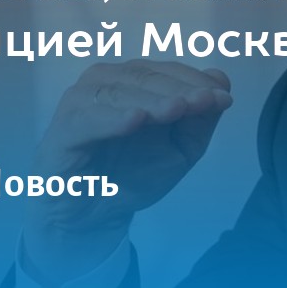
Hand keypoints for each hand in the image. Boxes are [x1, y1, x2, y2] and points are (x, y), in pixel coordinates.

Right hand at [23, 60, 231, 284]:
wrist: (94, 215)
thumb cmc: (133, 174)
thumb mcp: (180, 149)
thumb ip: (200, 117)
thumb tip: (221, 80)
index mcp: (134, 81)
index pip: (168, 71)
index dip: (196, 81)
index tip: (223, 98)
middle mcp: (106, 83)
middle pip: (145, 77)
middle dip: (179, 89)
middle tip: (205, 101)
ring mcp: (81, 103)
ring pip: (119, 92)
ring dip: (151, 100)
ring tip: (177, 109)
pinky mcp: (63, 130)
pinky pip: (88, 119)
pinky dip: (112, 118)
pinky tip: (135, 120)